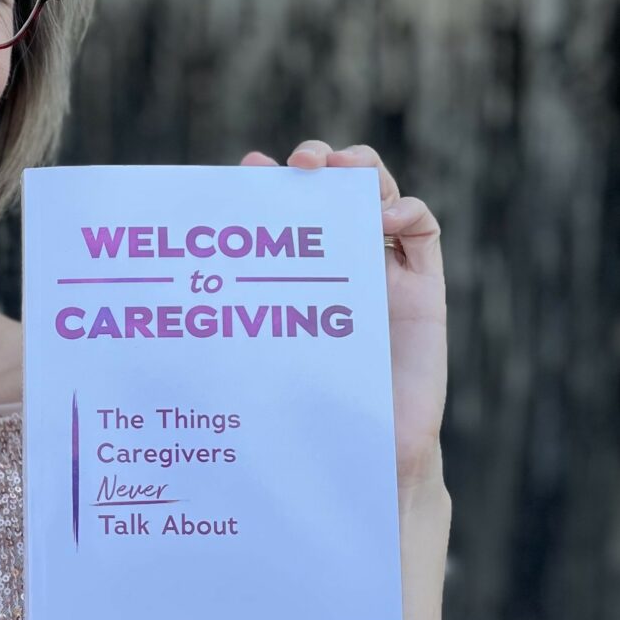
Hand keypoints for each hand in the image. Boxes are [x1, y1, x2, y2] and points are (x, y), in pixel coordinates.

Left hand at [240, 140, 447, 492]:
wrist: (365, 458)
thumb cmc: (306, 412)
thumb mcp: (263, 352)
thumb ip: (240, 312)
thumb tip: (194, 270)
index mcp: (300, 277)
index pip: (289, 212)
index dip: (272, 182)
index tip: (247, 169)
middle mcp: (343, 268)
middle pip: (337, 194)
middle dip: (322, 163)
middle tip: (302, 161)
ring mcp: (386, 276)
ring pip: (382, 201)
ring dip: (366, 174)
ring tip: (343, 167)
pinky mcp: (424, 294)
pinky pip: (423, 237)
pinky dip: (409, 211)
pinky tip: (386, 216)